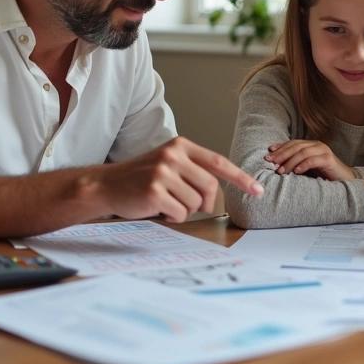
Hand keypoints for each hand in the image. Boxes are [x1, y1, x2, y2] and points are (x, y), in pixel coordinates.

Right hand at [97, 136, 262, 222]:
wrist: (106, 184)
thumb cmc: (141, 177)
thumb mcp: (169, 163)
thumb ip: (193, 169)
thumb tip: (219, 192)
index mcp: (181, 146)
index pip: (219, 162)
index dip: (240, 178)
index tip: (257, 190)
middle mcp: (173, 156)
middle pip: (210, 187)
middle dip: (204, 202)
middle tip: (190, 205)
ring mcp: (163, 173)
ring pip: (195, 203)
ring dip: (184, 210)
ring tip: (166, 202)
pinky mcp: (154, 191)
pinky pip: (180, 213)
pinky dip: (173, 217)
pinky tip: (158, 208)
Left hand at [265, 140, 354, 180]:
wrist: (345, 181)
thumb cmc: (324, 176)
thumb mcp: (307, 169)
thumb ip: (295, 164)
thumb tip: (276, 166)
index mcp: (311, 145)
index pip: (292, 143)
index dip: (280, 148)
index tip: (268, 155)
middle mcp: (317, 145)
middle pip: (295, 146)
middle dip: (281, 154)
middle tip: (270, 162)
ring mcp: (323, 150)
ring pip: (302, 152)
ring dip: (289, 161)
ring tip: (280, 171)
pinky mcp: (328, 159)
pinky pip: (312, 160)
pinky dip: (302, 165)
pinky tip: (295, 172)